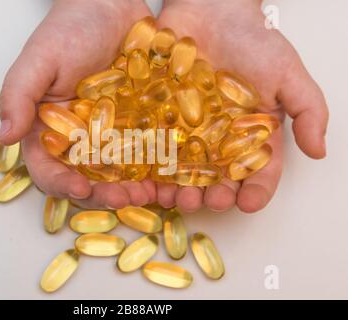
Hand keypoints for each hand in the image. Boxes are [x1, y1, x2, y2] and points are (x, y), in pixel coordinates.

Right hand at [0, 0, 155, 208]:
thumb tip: (5, 137)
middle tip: (122, 199)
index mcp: (50, 129)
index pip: (48, 168)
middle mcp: (80, 139)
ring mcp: (112, 135)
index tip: (79, 188)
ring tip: (147, 193)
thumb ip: (18, 95)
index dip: (60, 184)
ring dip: (131, 189)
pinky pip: (147, 153)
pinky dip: (155, 168)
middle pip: (86, 179)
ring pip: (119, 174)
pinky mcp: (139, 126)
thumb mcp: (39, 59)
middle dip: (103, 195)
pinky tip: (167, 175)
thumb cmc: (70, 28)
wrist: (110, 6)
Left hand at [156, 0, 328, 212]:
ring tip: (177, 198)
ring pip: (182, 168)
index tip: (250, 203)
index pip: (257, 169)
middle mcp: (217, 137)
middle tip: (210, 203)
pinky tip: (147, 178)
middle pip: (216, 177)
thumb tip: (319, 151)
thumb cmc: (252, 39)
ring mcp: (186, 129)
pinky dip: (148, 163)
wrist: (211, 8)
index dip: (256, 190)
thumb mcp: (287, 73)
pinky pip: (153, 143)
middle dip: (213, 195)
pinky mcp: (159, 116)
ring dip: (179, 188)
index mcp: (250, 133)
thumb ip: (307, 110)